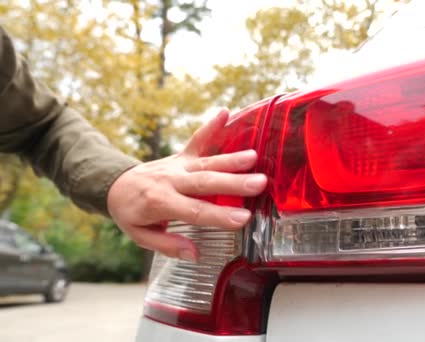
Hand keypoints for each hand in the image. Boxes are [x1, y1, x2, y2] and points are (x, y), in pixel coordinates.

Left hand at [107, 109, 266, 261]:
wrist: (115, 185)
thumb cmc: (132, 213)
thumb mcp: (141, 236)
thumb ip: (168, 246)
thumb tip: (194, 254)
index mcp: (160, 203)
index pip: (195, 210)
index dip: (220, 215)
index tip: (244, 218)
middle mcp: (171, 181)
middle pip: (205, 182)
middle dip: (233, 183)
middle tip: (259, 183)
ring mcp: (177, 165)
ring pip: (206, 162)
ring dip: (231, 158)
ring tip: (254, 157)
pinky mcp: (181, 155)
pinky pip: (197, 139)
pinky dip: (211, 125)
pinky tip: (225, 112)